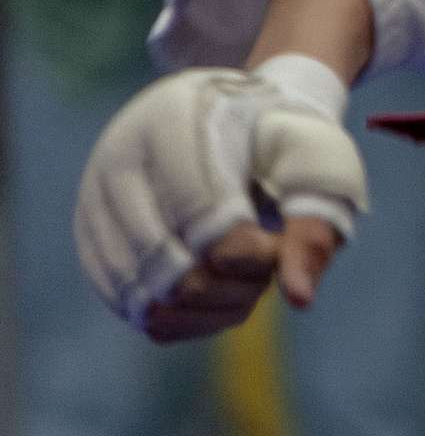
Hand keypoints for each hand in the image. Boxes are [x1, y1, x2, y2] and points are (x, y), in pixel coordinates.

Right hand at [75, 61, 367, 339]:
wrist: (242, 120)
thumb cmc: (285, 139)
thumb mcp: (317, 160)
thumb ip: (315, 224)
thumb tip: (299, 297)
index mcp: (173, 118)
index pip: (201, 215)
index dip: (252, 251)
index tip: (280, 244)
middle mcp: (118, 163)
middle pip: (173, 267)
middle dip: (238, 282)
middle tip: (272, 258)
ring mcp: (96, 208)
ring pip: (155, 300)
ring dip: (220, 303)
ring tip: (253, 270)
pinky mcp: (96, 250)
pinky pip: (144, 313)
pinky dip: (198, 316)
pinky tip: (229, 287)